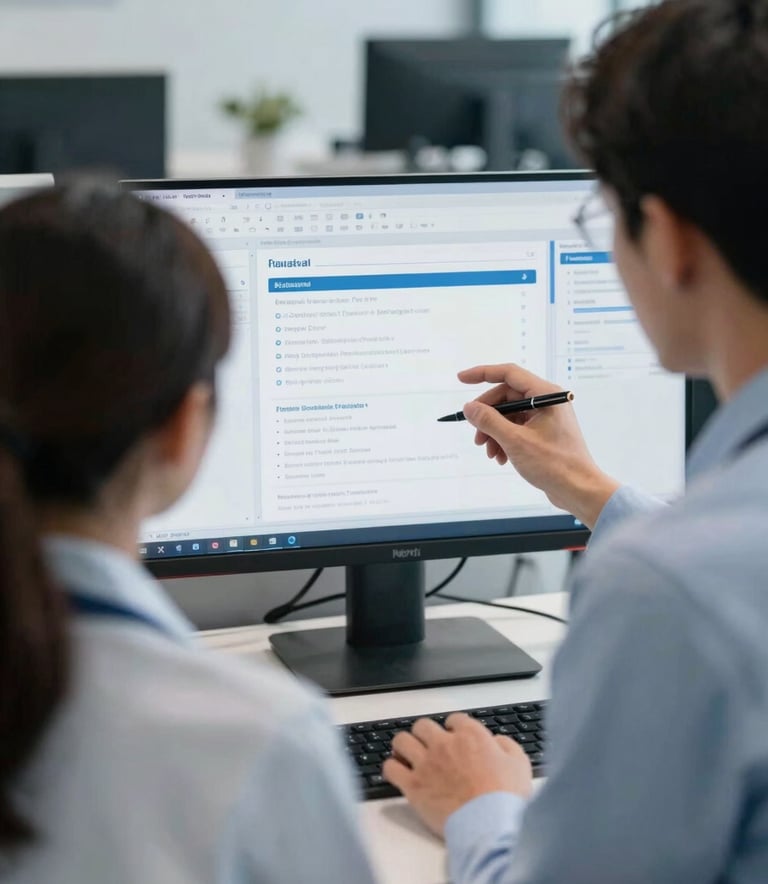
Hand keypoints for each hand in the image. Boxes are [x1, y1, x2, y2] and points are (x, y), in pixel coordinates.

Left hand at [382, 713, 532, 837]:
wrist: (489, 824)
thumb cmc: (505, 797)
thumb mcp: (519, 764)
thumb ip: (506, 746)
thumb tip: (497, 742)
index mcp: (470, 736)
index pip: (454, 720)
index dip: (453, 728)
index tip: (454, 737)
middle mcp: (444, 744)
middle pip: (423, 725)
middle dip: (426, 733)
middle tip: (429, 744)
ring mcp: (426, 763)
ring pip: (402, 741)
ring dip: (404, 746)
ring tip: (408, 754)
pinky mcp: (413, 786)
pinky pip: (390, 768)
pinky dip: (391, 768)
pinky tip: (397, 772)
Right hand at [458, 363, 619, 529]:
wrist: (579, 489)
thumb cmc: (555, 464)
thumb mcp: (515, 441)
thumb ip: (489, 421)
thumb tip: (470, 408)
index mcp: (546, 395)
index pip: (509, 374)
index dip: (482, 374)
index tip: (462, 378)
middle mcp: (547, 401)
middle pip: (506, 397)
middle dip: (487, 416)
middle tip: (476, 435)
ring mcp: (546, 417)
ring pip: (510, 415)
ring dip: (494, 432)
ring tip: (489, 452)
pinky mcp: (545, 432)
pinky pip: (517, 427)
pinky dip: (505, 440)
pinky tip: (501, 457)